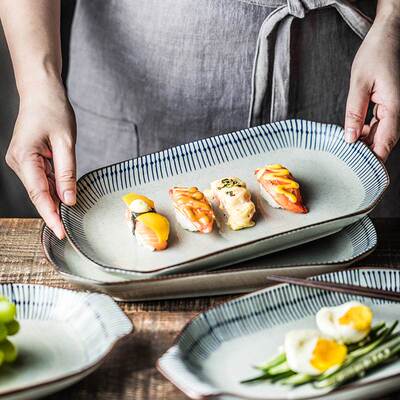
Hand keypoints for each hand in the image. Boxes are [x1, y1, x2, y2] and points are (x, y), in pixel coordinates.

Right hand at [5, 79, 75, 238]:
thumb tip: (69, 199)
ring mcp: (22, 162)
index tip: (60, 232)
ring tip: (70, 212)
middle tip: (67, 230)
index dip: (50, 216)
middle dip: (53, 212)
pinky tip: (64, 194)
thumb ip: (67, 173)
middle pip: (38, 194)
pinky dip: (54, 187)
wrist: (41, 92)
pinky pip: (42, 179)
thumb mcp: (66, 142)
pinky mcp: (28, 160)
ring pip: (40, 188)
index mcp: (25, 157)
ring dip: (55, 200)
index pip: (39, 194)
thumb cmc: (53, 111)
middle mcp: (18, 162)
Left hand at [344, 12, 399, 161]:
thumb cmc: (377, 53)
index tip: (363, 174)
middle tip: (348, 164)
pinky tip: (353, 135)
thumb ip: (354, 112)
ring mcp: (395, 107)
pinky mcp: (390, 104)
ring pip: (381, 134)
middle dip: (367, 153)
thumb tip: (350, 138)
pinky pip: (379, 124)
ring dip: (365, 143)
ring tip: (347, 150)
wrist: (389, 34)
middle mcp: (398, 109)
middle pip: (384, 141)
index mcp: (394, 106)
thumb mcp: (359, 83)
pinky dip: (367, 132)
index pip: (385, 142)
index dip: (375, 160)